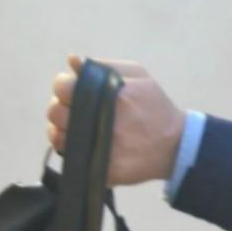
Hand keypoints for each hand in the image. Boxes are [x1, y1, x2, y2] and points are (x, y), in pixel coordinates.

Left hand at [46, 55, 185, 185]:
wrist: (176, 146)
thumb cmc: (156, 108)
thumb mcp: (140, 77)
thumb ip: (106, 66)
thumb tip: (73, 60)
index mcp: (110, 97)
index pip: (63, 87)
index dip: (65, 87)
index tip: (73, 90)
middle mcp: (104, 123)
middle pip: (55, 112)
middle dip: (61, 108)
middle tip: (75, 110)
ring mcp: (102, 148)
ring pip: (57, 137)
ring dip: (62, 129)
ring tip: (78, 127)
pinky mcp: (103, 170)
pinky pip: (70, 157)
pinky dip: (72, 148)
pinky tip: (84, 142)